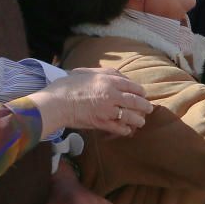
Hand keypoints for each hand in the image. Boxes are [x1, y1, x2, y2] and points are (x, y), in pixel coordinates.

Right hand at [27, 68, 152, 137]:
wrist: (55, 103)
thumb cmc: (67, 86)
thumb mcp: (86, 72)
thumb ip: (102, 73)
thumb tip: (115, 75)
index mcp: (109, 80)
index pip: (132, 86)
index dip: (140, 91)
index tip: (143, 94)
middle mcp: (112, 94)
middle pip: (135, 101)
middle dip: (144, 106)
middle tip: (149, 108)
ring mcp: (108, 110)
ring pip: (130, 116)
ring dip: (138, 119)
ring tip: (141, 121)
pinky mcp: (101, 123)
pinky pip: (118, 127)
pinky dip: (125, 129)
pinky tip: (128, 130)